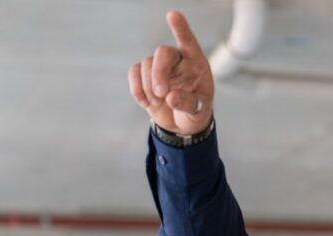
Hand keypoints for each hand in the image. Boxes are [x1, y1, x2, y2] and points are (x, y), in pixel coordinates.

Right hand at [128, 11, 213, 134]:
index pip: (189, 42)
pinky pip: (134, 73)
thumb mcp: (198, 113)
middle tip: (161, 94)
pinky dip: (137, 89)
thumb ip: (188, 104)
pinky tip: (146, 103)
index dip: (181, 29)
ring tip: (158, 102)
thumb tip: (171, 97)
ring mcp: (160, 67)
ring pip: (146, 64)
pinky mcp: (144, 75)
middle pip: (163, 52)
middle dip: (159, 72)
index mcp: (196, 64)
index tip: (173, 15)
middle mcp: (178, 61)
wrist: (181, 124)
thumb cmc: (195, 113)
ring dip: (148, 86)